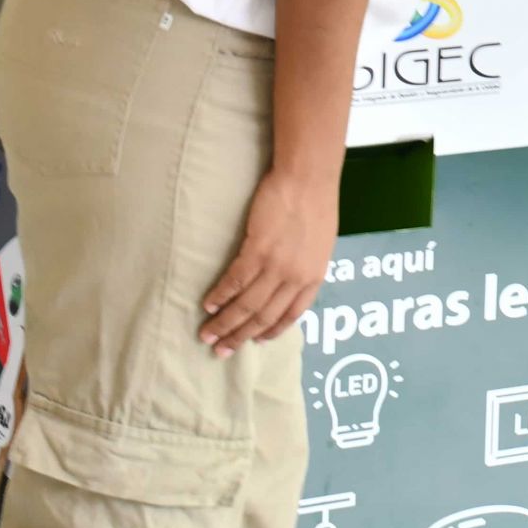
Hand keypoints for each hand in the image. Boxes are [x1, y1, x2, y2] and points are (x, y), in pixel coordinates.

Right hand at [199, 169, 337, 357]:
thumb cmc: (316, 204)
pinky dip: (220, 296)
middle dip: (240, 336)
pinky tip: (209, 304)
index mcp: (313, 277)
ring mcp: (277, 266)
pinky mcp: (258, 250)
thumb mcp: (320, 243)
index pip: (291, 316)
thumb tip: (291, 280)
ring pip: (247, 305)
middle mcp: (296, 278)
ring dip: (225, 323)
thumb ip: (306, 265)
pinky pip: (235, 281)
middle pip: (264, 317)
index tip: (256, 342)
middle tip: (221, 350)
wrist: (308, 178)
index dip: (271, 332)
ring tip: (207, 334)